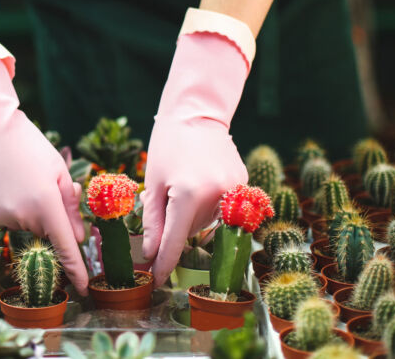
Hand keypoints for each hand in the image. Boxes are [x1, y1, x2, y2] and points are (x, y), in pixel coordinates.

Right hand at [0, 59, 88, 294]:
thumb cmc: (29, 145)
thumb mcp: (59, 170)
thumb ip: (71, 206)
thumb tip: (78, 237)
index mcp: (46, 204)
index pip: (66, 247)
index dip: (77, 269)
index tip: (84, 287)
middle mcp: (22, 216)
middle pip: (45, 230)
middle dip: (49, 216)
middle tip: (42, 185)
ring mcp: (0, 216)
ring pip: (25, 224)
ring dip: (28, 210)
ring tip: (19, 178)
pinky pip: (6, 219)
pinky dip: (10, 207)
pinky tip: (4, 183)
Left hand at [142, 28, 249, 285]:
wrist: (197, 112)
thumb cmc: (167, 145)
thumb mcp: (152, 183)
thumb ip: (152, 221)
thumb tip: (150, 255)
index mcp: (187, 195)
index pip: (174, 242)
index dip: (164, 264)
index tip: (156, 281)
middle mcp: (215, 195)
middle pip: (191, 232)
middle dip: (175, 226)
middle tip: (166, 197)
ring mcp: (234, 190)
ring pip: (207, 223)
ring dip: (192, 216)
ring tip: (184, 184)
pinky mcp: (244, 184)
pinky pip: (222, 209)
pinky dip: (208, 205)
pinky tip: (200, 181)